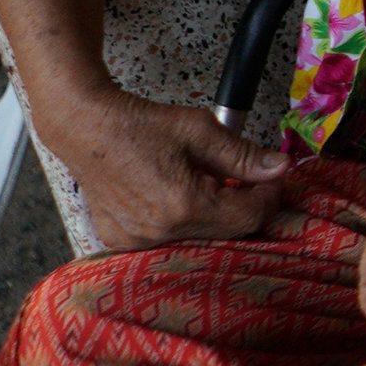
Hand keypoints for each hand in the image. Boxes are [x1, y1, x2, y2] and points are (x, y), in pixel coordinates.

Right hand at [52, 90, 292, 249]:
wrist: (84, 126)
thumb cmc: (140, 124)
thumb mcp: (200, 130)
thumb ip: (243, 155)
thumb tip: (281, 168)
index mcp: (185, 206)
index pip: (249, 216)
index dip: (268, 196)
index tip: (272, 179)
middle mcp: (161, 233)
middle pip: (226, 231)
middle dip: (242, 205)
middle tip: (243, 180)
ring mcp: (138, 240)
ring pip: (199, 238)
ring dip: (213, 215)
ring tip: (206, 185)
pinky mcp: (121, 240)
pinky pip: (168, 239)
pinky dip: (182, 223)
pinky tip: (177, 197)